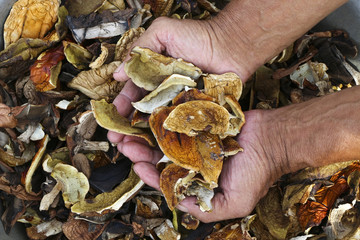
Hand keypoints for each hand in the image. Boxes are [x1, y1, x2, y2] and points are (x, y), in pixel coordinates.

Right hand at [107, 16, 257, 188]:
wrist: (231, 46)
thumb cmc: (199, 36)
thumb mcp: (164, 32)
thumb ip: (141, 48)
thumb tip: (118, 73)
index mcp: (154, 77)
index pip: (133, 94)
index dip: (121, 106)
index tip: (110, 118)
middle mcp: (165, 93)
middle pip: (143, 114)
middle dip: (127, 127)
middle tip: (116, 140)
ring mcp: (180, 106)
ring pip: (159, 124)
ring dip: (143, 138)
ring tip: (130, 149)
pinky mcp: (195, 114)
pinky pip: (181, 128)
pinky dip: (169, 139)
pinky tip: (158, 150)